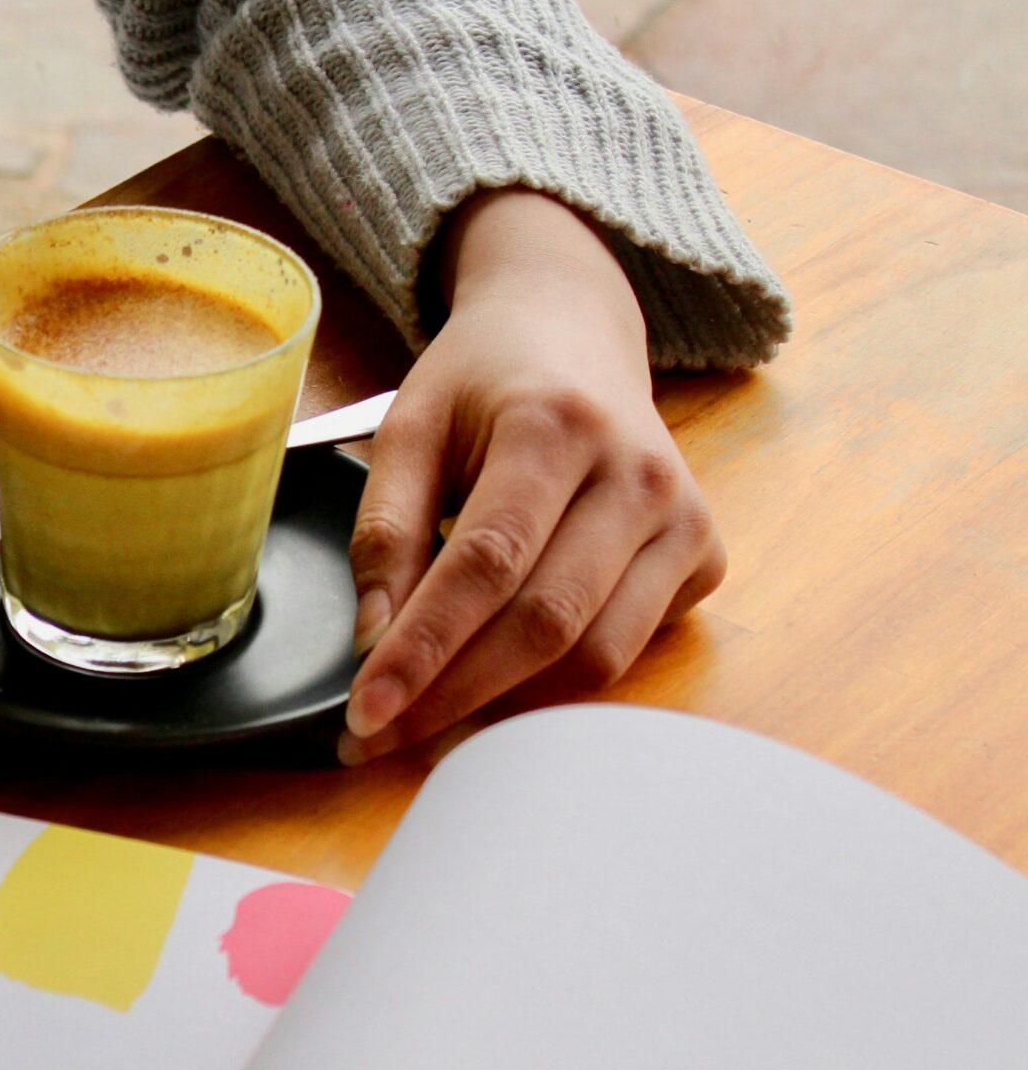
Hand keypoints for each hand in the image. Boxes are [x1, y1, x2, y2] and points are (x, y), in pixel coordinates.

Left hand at [340, 188, 725, 763]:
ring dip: (503, 707)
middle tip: (377, 740)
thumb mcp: (410, 426)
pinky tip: (493, 690)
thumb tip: (374, 639)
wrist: (574, 329)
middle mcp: (637, 475)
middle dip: (453, 694)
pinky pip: (627, 649)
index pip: (486, 563)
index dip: (424, 647)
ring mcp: (684, 519)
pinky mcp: (703, 556)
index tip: (365, 708)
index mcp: (555, 426)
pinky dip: (554, 686)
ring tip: (423, 729)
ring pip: (596, 654)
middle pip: (546, 621)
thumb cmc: (482, 381)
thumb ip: (385, 528)